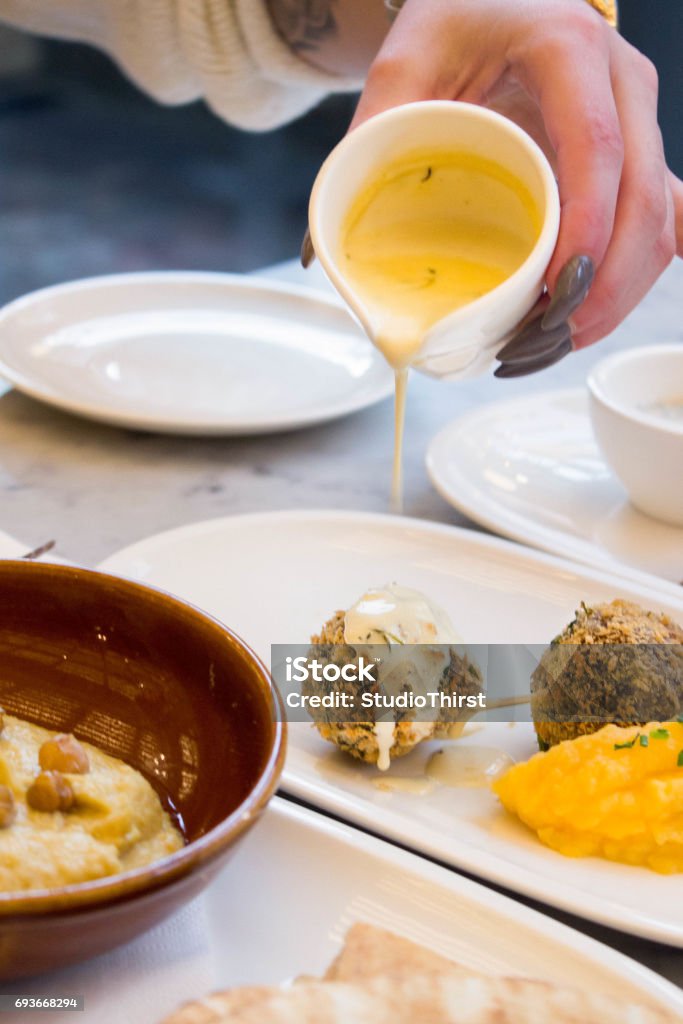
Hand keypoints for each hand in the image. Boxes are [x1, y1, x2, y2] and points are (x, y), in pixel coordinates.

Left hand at [352, 0, 680, 348]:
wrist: (492, 2)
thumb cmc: (452, 27)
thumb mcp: (400, 68)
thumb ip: (365, 143)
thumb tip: (319, 251)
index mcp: (566, 47)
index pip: (597, 143)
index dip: (587, 226)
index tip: (552, 292)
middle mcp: (622, 80)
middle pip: (645, 197)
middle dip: (605, 285)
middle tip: (547, 338)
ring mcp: (639, 120)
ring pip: (662, 221)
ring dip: (618, 294)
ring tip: (553, 340)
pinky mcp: (638, 155)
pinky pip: (662, 224)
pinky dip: (630, 278)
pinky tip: (589, 316)